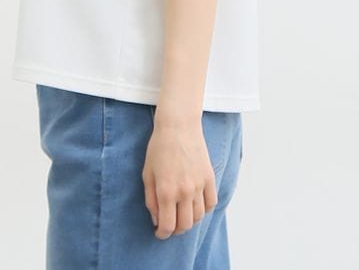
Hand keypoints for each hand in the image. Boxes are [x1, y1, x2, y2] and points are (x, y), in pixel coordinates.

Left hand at [142, 118, 217, 239]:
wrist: (178, 125)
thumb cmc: (159, 147)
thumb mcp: (147, 173)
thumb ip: (151, 199)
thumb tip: (157, 219)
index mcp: (166, 191)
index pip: (167, 226)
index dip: (162, 234)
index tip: (159, 232)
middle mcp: (184, 192)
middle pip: (184, 225)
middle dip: (175, 230)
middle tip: (170, 224)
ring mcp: (199, 185)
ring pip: (198, 217)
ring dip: (189, 220)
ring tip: (181, 214)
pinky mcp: (209, 178)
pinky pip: (211, 203)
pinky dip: (204, 209)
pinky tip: (195, 204)